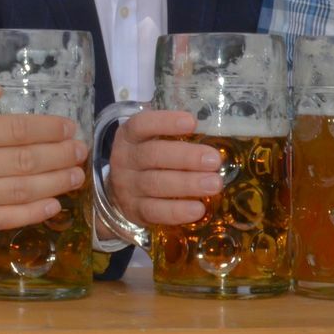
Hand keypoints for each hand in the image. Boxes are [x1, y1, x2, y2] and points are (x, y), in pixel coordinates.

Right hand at [0, 66, 86, 233]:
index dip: (47, 129)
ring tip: (77, 175)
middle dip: (59, 156)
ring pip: (19, 191)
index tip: (69, 127)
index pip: (15, 131)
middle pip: (24, 162)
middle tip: (81, 151)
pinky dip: (31, 214)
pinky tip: (53, 206)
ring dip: (54, 184)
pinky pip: (3, 219)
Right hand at [109, 110, 221, 226]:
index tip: (192, 122)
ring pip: (155, 184)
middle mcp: (124, 159)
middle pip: (153, 155)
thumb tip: (213, 136)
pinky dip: (178, 211)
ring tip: (214, 184)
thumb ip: (175, 137)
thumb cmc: (148, 160)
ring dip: (188, 184)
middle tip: (214, 160)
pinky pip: (155, 211)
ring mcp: (126, 186)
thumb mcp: (151, 141)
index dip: (166, 122)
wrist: (119, 193)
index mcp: (129, 136)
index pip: (142, 124)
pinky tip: (199, 209)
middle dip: (187, 157)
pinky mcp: (133, 211)